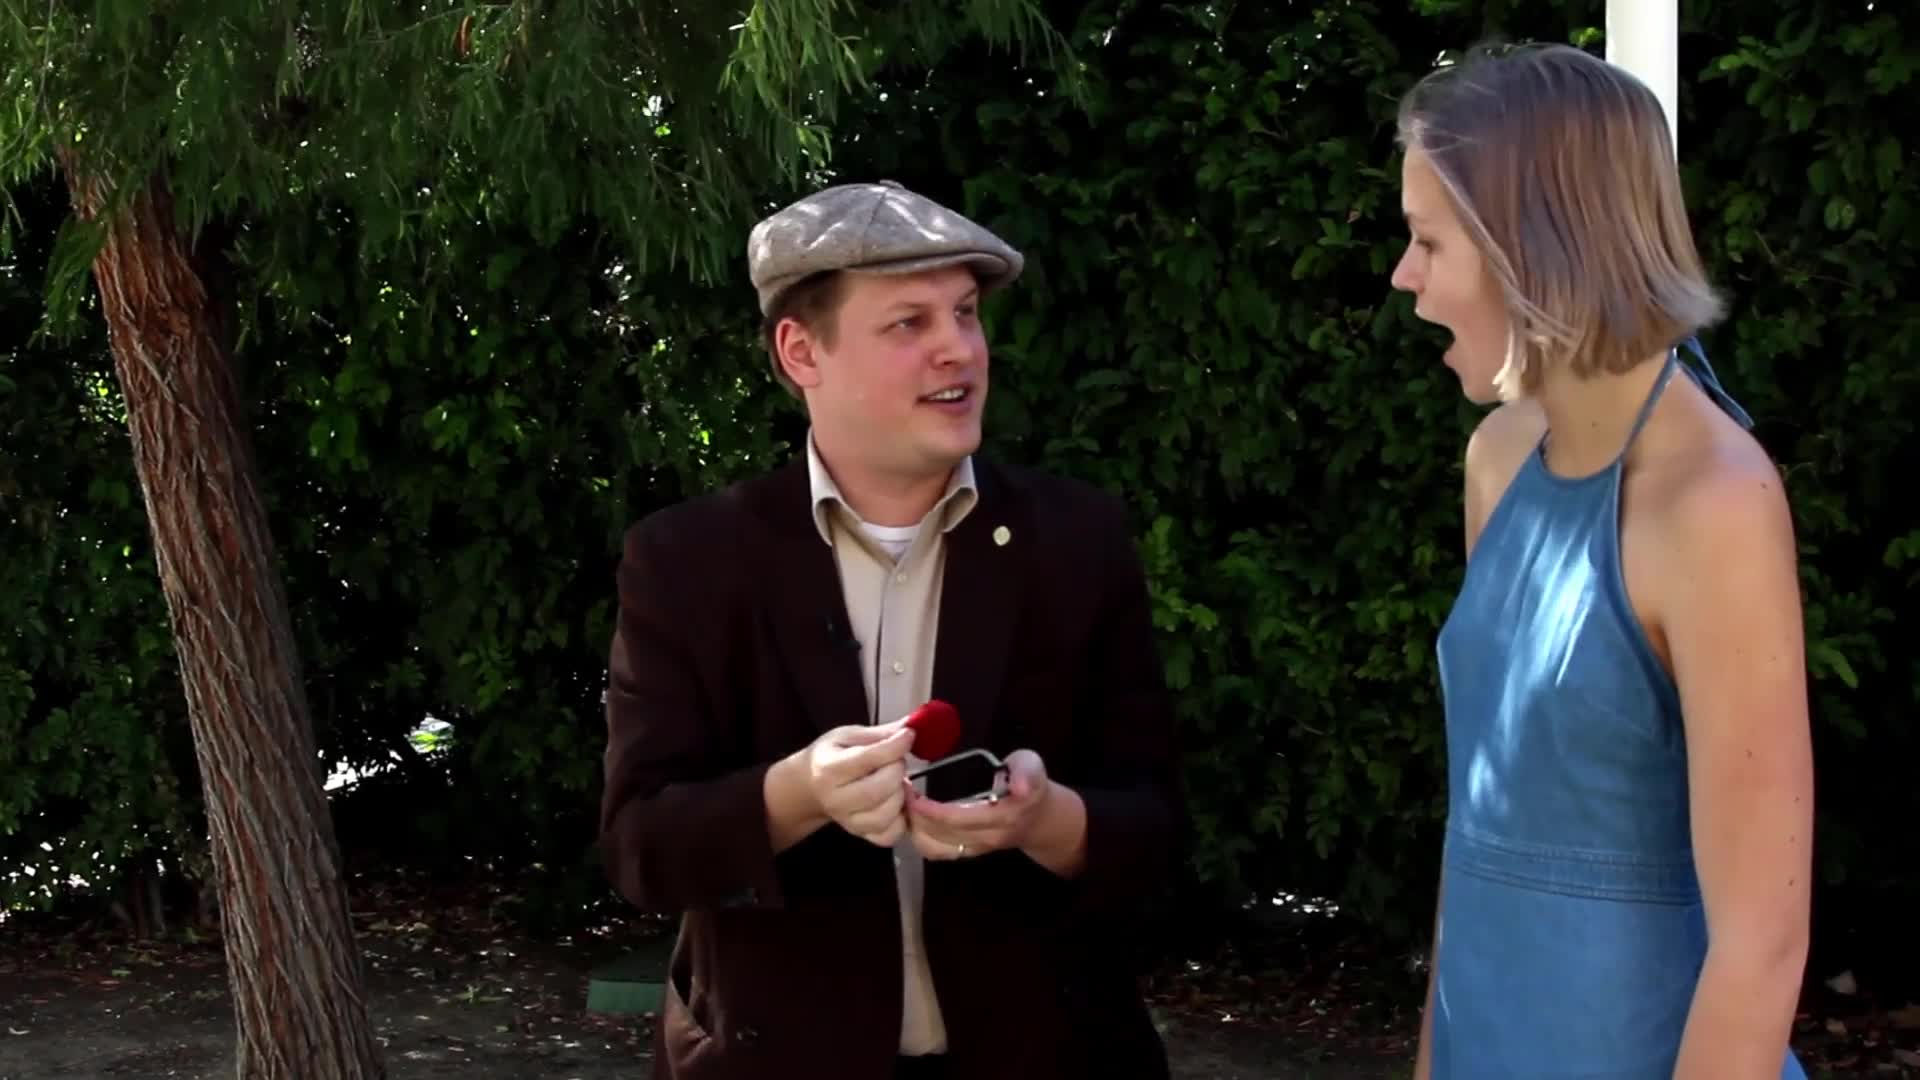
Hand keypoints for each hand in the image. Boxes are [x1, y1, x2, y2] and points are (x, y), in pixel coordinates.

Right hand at [803, 722, 915, 846]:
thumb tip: (909, 726)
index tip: (908, 735)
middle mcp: (836, 799)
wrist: (810, 787)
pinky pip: (889, 835)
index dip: (895, 746)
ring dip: (900, 795)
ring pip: (886, 814)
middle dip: (897, 770)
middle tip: (896, 761)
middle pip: (879, 789)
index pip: (868, 758)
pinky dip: (901, 819)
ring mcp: (849, 822)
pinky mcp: (862, 835)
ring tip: (896, 782)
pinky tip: (896, 802)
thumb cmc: (832, 756)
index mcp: (829, 769)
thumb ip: (879, 733)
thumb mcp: (848, 736)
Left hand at [905, 749, 1050, 860]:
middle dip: (914, 816)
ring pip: (935, 849)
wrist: (1040, 817)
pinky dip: (920, 838)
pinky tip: (913, 820)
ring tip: (904, 806)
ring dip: (914, 830)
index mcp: (1002, 816)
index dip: (929, 809)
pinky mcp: (968, 852)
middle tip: (900, 792)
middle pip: (940, 836)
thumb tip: (1019, 786)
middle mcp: (987, 837)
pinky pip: (938, 852)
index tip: (910, 791)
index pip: (957, 819)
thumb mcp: (1032, 767)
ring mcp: (977, 848)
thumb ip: (1026, 772)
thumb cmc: (1030, 783)